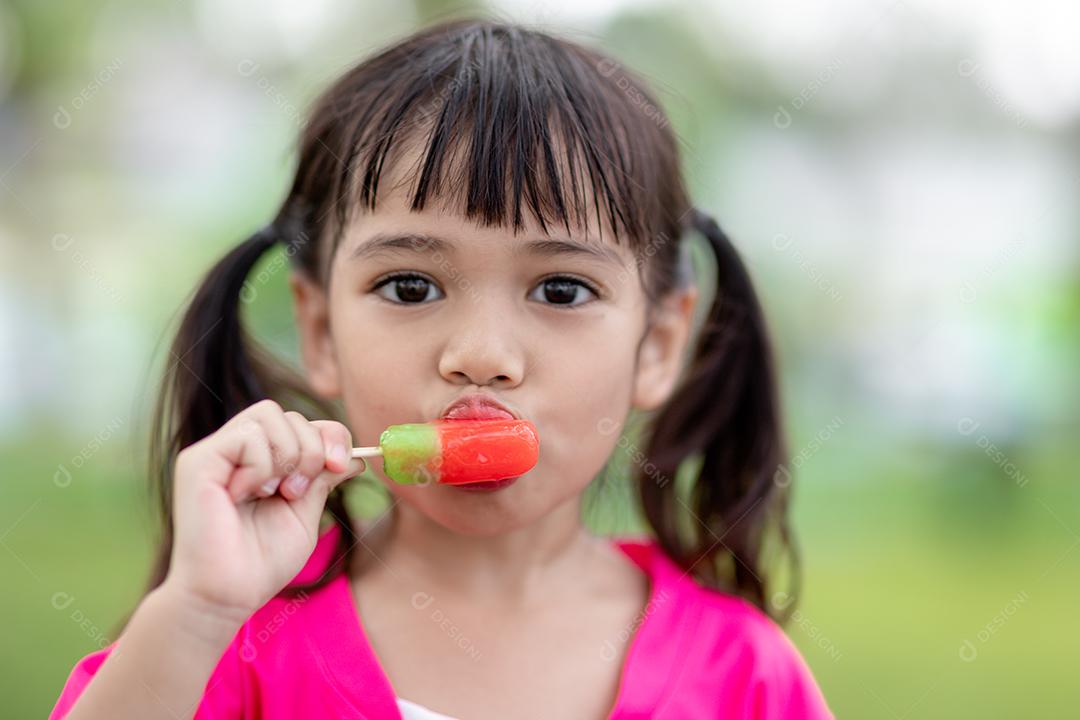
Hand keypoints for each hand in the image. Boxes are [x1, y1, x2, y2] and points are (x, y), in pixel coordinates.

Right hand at [164, 399, 364, 624]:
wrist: (228, 595)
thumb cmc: (262, 562)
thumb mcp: (304, 513)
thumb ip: (323, 479)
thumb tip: (358, 455)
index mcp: (259, 461)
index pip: (300, 422)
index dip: (329, 435)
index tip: (342, 465)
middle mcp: (234, 451)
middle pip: (287, 414)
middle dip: (311, 448)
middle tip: (299, 491)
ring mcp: (215, 453)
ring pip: (268, 414)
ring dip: (288, 456)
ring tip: (275, 494)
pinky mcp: (198, 461)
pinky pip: (247, 435)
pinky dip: (261, 464)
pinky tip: (249, 495)